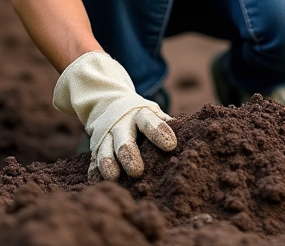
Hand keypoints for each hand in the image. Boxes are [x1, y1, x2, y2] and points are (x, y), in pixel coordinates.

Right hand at [53, 51, 176, 180]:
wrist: (110, 105)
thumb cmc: (142, 116)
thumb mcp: (153, 114)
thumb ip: (167, 124)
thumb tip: (191, 134)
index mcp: (140, 114)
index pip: (150, 122)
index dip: (159, 132)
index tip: (171, 145)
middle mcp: (121, 124)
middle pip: (124, 139)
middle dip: (129, 155)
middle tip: (137, 171)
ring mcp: (106, 136)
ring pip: (105, 150)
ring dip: (108, 163)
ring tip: (114, 177)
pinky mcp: (95, 147)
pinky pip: (92, 160)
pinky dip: (94, 171)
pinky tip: (97, 180)